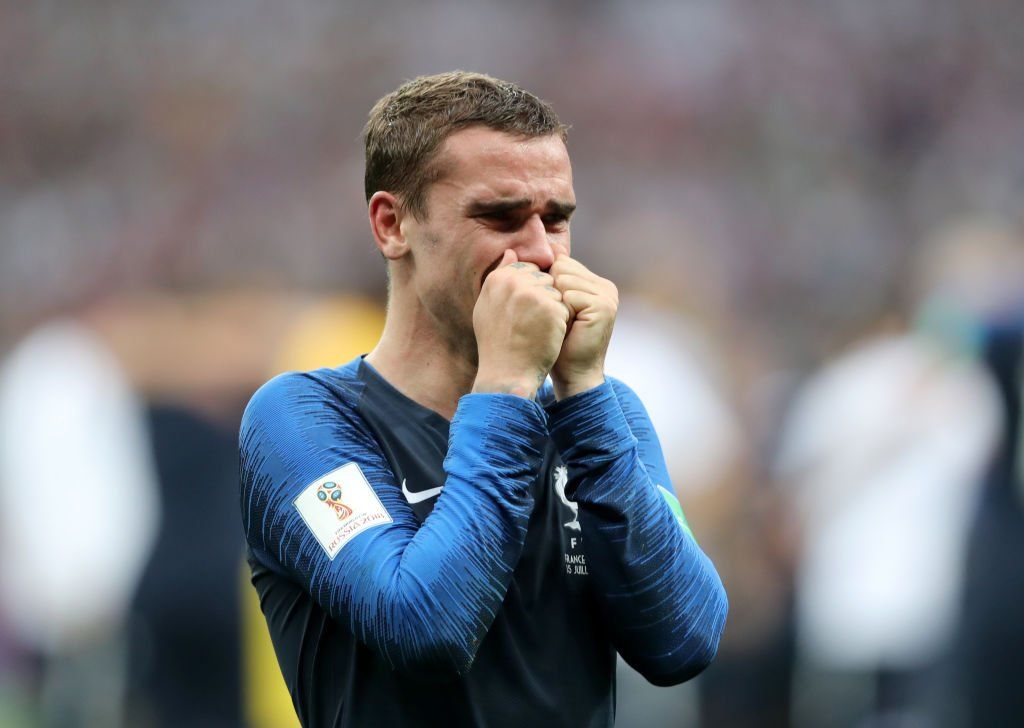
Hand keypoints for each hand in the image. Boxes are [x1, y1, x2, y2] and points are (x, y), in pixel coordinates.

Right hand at [472, 249, 570, 398]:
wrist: (507, 374)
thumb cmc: (497, 343)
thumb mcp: (489, 306)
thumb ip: (501, 275)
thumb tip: (512, 252)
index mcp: (498, 279)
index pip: (528, 269)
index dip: (531, 291)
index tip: (525, 312)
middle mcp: (514, 281)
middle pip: (544, 279)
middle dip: (544, 298)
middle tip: (530, 325)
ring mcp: (534, 293)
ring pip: (557, 292)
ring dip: (554, 310)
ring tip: (537, 331)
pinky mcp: (552, 308)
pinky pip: (565, 307)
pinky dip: (561, 322)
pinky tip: (547, 336)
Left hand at [549, 244, 617, 398]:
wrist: (573, 373)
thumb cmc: (558, 341)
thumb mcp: (554, 304)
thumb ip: (553, 277)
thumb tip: (548, 247)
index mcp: (595, 283)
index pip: (562, 263)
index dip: (548, 284)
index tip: (551, 307)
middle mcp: (605, 286)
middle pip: (562, 267)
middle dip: (551, 291)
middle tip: (558, 318)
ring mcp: (607, 295)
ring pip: (563, 279)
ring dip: (555, 301)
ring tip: (562, 322)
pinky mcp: (604, 306)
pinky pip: (569, 294)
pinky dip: (562, 310)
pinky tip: (568, 327)